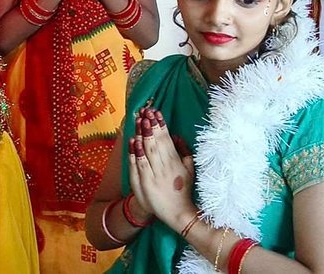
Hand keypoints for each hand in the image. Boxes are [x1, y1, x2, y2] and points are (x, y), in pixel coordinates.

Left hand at [127, 107, 195, 229]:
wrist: (178, 213)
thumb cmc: (182, 190)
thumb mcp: (189, 170)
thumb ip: (184, 152)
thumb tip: (177, 136)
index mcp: (177, 161)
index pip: (167, 139)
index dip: (160, 125)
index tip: (155, 112)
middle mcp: (166, 166)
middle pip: (156, 141)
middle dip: (150, 125)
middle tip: (146, 111)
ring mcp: (156, 174)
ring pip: (148, 150)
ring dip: (143, 134)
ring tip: (139, 120)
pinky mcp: (146, 183)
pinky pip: (140, 165)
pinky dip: (136, 152)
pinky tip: (133, 141)